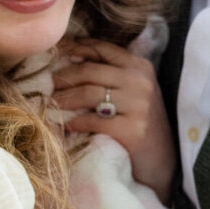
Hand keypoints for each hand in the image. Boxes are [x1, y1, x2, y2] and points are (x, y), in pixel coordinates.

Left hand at [51, 39, 175, 202]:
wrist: (161, 160)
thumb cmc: (141, 123)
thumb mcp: (133, 90)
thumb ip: (110, 73)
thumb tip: (70, 57)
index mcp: (139, 66)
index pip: (101, 48)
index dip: (73, 48)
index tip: (54, 53)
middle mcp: (140, 81)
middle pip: (89, 71)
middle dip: (63, 78)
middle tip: (47, 86)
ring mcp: (138, 105)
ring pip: (88, 93)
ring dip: (63, 99)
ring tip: (51, 104)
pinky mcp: (132, 130)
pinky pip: (92, 120)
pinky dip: (74, 122)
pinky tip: (65, 124)